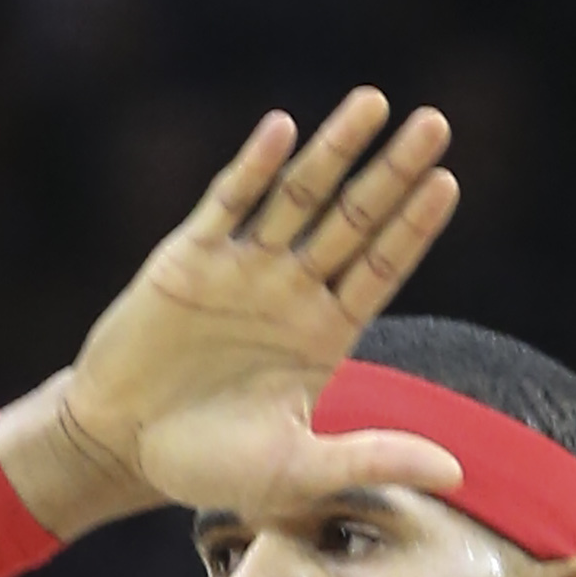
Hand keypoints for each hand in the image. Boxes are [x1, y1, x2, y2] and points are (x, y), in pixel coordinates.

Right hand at [5, 89, 465, 532]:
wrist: (119, 446)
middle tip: (436, 123)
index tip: (447, 182)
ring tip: (374, 102)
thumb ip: (372, 460)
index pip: (381, 268)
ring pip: (298, 197)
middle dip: (392, 173)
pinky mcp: (189, 257)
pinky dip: (253, 167)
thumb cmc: (209, 464)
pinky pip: (227, 203)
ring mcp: (242, 267)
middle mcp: (290, 291)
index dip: (414, 228)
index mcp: (324, 334)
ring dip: (334, 150)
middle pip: (354, 220)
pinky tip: (282, 130)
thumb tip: (456, 474)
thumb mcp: (298, 471)